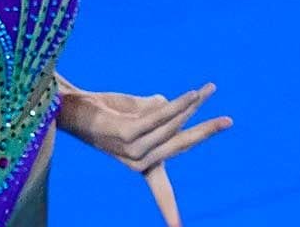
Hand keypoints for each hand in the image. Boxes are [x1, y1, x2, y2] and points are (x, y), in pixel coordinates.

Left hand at [57, 82, 230, 224]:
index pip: (161, 190)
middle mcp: (137, 161)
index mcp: (140, 163)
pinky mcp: (126, 134)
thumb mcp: (136, 112)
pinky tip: (191, 94)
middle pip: (181, 147)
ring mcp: (131, 150)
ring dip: (191, 106)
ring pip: (171, 127)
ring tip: (208, 90)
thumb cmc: (102, 109)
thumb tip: (176, 105)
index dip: (170, 209)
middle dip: (207, 131)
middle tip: (230, 121)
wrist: (69, 102)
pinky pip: (159, 118)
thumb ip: (160, 112)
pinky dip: (177, 105)